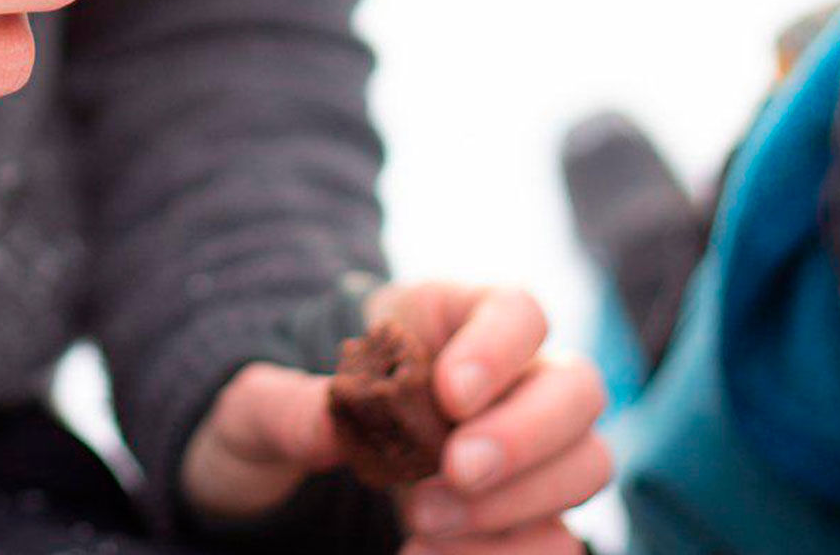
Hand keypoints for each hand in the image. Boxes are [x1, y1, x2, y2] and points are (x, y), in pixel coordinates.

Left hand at [179, 281, 609, 553]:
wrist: (280, 486)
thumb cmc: (280, 421)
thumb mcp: (254, 406)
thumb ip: (281, 406)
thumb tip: (326, 428)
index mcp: (447, 318)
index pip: (516, 308)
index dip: (499, 347)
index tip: (449, 395)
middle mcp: (505, 379)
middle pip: (576, 387)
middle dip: (526, 434)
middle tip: (455, 471)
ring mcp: (523, 453)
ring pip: (585, 462)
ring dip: (520, 503)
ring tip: (423, 523)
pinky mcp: (521, 521)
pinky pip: (556, 538)